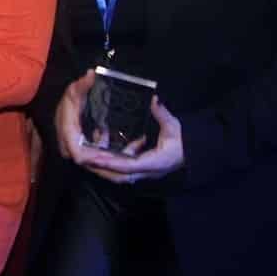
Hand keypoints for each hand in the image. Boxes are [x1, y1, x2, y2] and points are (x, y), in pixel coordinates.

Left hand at [57, 82, 185, 182]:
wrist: (193, 155)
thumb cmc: (184, 142)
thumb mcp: (174, 127)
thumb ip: (163, 114)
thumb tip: (154, 100)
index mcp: (153, 163)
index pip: (128, 166)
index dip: (110, 162)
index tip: (94, 157)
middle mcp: (145, 172)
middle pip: (117, 175)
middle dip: (100, 168)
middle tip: (83, 156)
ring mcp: (143, 173)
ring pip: (117, 174)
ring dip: (103, 165)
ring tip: (88, 152)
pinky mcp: (141, 170)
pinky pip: (122, 169)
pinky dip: (111, 161)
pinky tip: (105, 146)